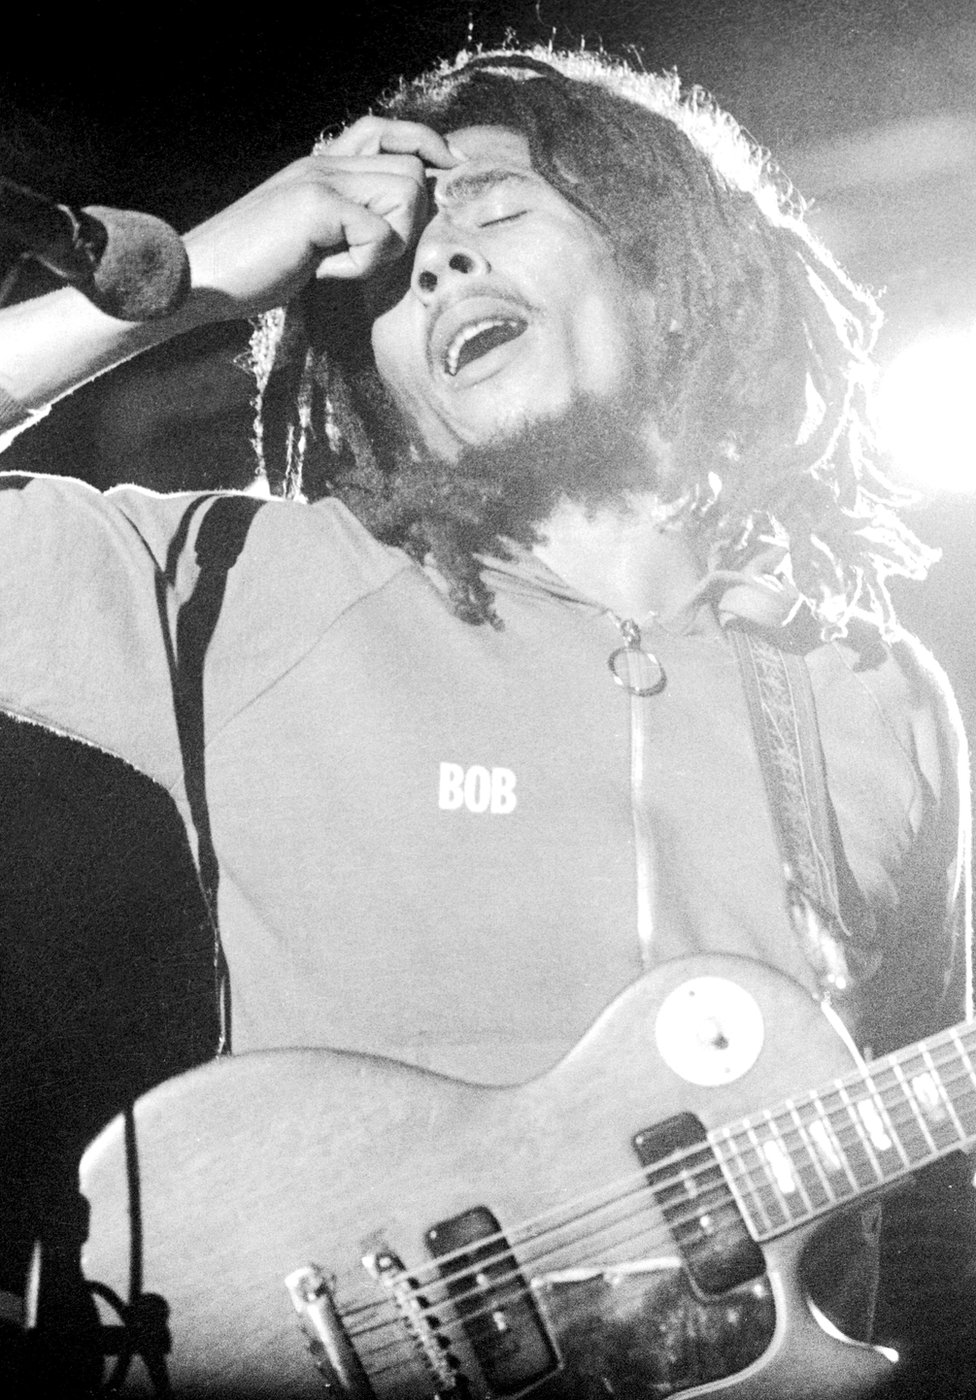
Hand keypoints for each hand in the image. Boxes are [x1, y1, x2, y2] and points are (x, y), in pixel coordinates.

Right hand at [183, 117, 456, 319]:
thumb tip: (397, 231)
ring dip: (387, 244)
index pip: (387, 131)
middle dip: (406, 224)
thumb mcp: (308, 239)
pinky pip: (378, 233)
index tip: (449, 170)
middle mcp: (324, 162)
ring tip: (340, 263)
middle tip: (362, 257)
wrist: (200, 276)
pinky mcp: (317, 204)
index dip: (424, 145)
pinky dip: (360, 265)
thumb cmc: (251, 269)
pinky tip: (321, 271)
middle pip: (413, 170)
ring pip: (407, 193)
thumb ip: (346, 223)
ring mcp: (320, 178)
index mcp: (321, 166)